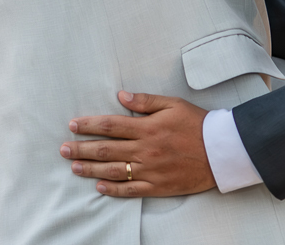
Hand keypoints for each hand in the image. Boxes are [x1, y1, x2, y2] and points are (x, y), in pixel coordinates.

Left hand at [61, 91, 214, 196]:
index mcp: (148, 127)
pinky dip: (112, 189)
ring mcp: (150, 169)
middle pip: (106, 149)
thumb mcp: (174, 104)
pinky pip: (130, 189)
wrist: (221, 150)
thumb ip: (146, 101)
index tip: (73, 125)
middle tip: (63, 149)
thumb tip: (121, 96)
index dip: (89, 125)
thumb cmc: (198, 124)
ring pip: (113, 170)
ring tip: (74, 166)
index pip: (111, 125)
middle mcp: (146, 149)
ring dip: (90, 168)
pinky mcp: (158, 185)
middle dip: (82, 148)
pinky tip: (99, 186)